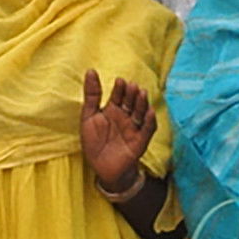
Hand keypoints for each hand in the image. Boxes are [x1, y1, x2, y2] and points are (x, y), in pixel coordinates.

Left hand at [79, 70, 155, 199]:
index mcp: (113, 109)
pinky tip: (150, 112)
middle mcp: (126, 116)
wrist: (101, 168)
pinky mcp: (140, 141)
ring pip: (141, 113)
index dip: (120, 88)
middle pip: (131, 102)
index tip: (119, 81)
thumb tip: (90, 70)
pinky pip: (148, 130)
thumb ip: (91, 95)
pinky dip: (150, 121)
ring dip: (142, 103)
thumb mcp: (88, 117)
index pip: (118, 95)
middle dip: (132, 94)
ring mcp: (134, 128)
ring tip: (141, 93)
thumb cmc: (94, 143)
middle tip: (131, 86)